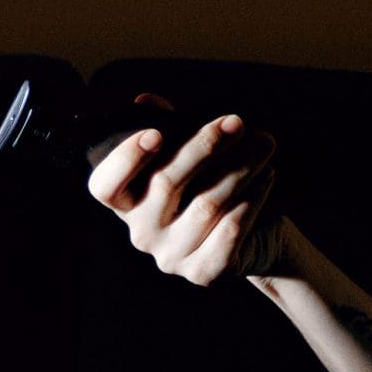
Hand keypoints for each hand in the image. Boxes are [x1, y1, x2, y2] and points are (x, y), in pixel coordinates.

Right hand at [88, 93, 286, 285]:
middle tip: (236, 122)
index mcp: (128, 204)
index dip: (125, 160)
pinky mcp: (204, 272)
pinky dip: (251, 199)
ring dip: (241, 167)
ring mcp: (172, 257)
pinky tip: (266, 177)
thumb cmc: (212, 189)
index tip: (155, 132)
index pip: (105, 186)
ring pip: (207, 204)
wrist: (253, 239)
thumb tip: (145, 100)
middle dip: (205, 146)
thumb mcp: (190, 159)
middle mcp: (142, 234)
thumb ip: (167, 129)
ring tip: (264, 144)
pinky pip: (230, 230)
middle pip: (166, 183)